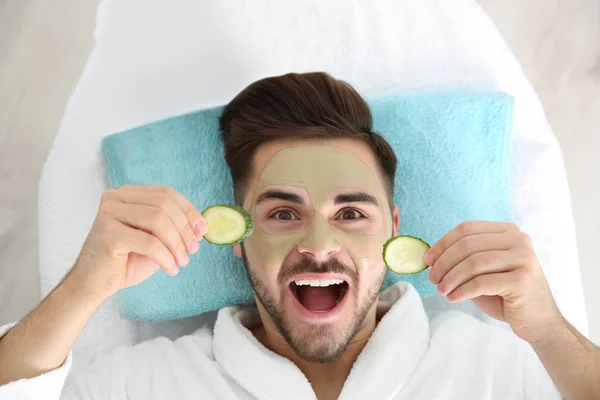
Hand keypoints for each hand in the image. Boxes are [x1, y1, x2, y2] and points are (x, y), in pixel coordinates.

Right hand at [66, 185, 206, 302]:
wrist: (93, 284)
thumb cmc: (126, 262)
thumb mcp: (156, 240)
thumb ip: (174, 228)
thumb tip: (202, 225)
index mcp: (127, 194)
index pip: (167, 193)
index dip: (189, 210)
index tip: (203, 230)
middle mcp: (115, 197)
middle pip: (164, 204)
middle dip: (184, 229)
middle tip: (193, 250)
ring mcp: (109, 213)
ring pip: (158, 220)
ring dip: (177, 244)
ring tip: (182, 262)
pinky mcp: (108, 234)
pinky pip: (149, 242)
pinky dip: (165, 257)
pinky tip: (170, 269)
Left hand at [426, 221, 561, 343]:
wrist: (539, 321)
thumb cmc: (506, 295)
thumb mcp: (483, 272)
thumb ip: (463, 260)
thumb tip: (430, 256)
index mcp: (508, 232)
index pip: (467, 229)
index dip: (443, 243)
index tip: (428, 259)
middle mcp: (519, 240)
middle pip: (468, 244)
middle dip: (444, 262)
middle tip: (432, 278)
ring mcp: (524, 259)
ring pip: (473, 263)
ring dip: (451, 278)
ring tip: (441, 290)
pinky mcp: (522, 281)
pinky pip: (481, 283)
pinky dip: (462, 290)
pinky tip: (453, 297)